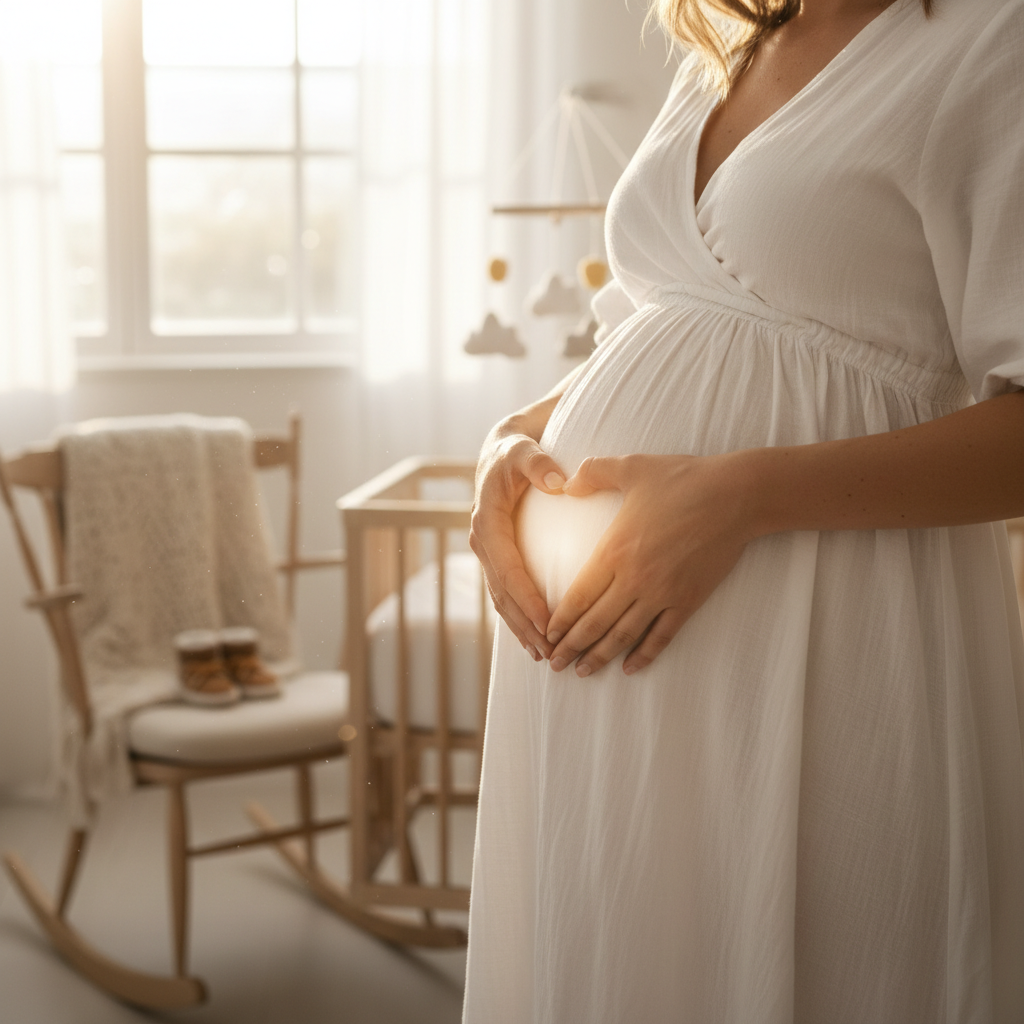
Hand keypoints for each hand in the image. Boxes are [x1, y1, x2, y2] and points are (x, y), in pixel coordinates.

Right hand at [470, 426, 567, 660]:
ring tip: (544, 655)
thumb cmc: (516, 450)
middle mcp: (482, 541)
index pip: (509, 568)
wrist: (500, 450)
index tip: (549, 621)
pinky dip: (517, 617)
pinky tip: (533, 639)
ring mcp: (487, 552)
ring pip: (501, 599)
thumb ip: (539, 464)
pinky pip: (504, 593)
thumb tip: (559, 482)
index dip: (527, 597)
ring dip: (520, 628)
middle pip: (503, 593)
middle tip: (552, 651)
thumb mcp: (525, 450)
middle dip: (526, 624)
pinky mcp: (496, 557)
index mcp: (487, 521)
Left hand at [546, 452, 755, 676]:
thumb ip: (592, 474)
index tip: (546, 635)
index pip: (577, 597)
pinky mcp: (688, 600)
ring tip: (582, 672)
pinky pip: (662, 636)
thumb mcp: (630, 467)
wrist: (735, 496)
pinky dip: (644, 655)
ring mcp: (662, 593)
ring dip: (600, 656)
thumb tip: (564, 483)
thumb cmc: (681, 479)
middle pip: (595, 623)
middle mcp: (634, 579)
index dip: (559, 621)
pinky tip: (630, 668)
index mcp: (614, 551)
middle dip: (571, 647)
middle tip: (554, 664)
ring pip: (624, 635)